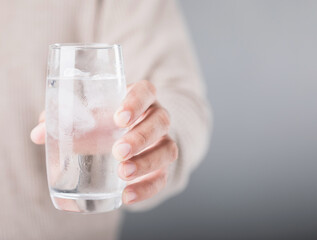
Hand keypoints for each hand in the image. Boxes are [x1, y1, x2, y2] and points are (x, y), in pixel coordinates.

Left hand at [31, 80, 177, 204]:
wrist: (128, 138)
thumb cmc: (105, 121)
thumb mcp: (90, 116)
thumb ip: (65, 120)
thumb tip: (39, 133)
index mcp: (139, 99)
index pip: (146, 92)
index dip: (136, 102)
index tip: (119, 118)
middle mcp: (156, 118)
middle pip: (161, 121)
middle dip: (141, 137)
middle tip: (118, 151)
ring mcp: (162, 142)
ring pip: (168, 149)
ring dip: (147, 162)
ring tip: (123, 174)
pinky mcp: (162, 167)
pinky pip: (163, 177)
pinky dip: (147, 188)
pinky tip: (127, 195)